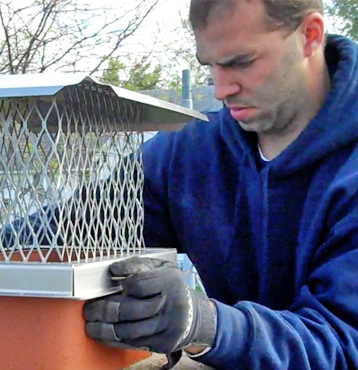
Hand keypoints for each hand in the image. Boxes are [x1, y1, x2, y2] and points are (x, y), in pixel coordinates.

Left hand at [83, 257, 216, 353]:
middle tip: (89, 309)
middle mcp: (170, 305)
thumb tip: (113, 269)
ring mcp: (167, 327)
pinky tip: (103, 333)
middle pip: (129, 309)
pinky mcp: (163, 344)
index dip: (123, 284)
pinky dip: (113, 340)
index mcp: (169, 281)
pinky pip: (132, 344)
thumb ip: (137, 265)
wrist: (192, 314)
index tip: (114, 282)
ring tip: (91, 323)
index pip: (138, 283)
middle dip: (103, 310)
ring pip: (128, 331)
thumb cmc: (171, 286)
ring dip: (103, 329)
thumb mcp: (160, 268)